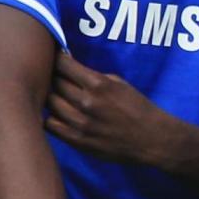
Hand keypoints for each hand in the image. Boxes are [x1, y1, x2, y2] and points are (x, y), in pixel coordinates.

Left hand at [46, 52, 169, 164]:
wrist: (149, 138)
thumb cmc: (137, 107)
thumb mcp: (120, 84)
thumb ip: (95, 77)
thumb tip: (73, 71)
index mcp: (99, 84)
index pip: (64, 65)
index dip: (58, 59)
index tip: (57, 57)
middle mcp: (86, 102)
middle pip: (54, 83)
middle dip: (53, 76)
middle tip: (55, 75)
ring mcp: (80, 123)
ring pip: (49, 103)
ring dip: (51, 95)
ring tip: (56, 94)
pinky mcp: (77, 141)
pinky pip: (50, 125)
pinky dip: (51, 117)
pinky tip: (58, 114)